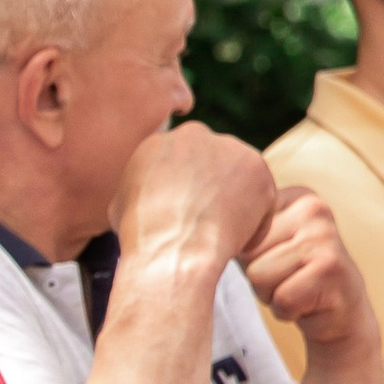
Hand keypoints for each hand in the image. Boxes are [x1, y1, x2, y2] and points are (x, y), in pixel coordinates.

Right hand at [111, 119, 275, 285]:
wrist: (173, 248)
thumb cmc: (143, 236)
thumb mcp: (121, 205)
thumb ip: (139, 188)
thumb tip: (142, 196)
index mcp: (158, 142)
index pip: (180, 160)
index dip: (186, 188)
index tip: (186, 210)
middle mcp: (194, 135)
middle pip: (211, 162)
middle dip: (213, 188)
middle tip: (207, 221)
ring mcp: (228, 148)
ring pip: (239, 177)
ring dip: (235, 204)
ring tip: (221, 236)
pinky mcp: (257, 167)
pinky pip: (262, 198)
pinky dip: (254, 224)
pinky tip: (237, 244)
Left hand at [245, 183, 376, 354]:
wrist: (341, 314)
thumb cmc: (291, 276)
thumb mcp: (262, 245)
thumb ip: (237, 229)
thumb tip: (192, 226)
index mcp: (293, 195)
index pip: (236, 225)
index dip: (245, 253)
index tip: (271, 258)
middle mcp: (313, 207)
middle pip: (245, 250)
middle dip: (257, 274)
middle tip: (286, 277)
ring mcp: (326, 236)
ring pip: (258, 275)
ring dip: (271, 293)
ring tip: (295, 288)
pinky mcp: (332, 269)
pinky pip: (281, 298)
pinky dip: (287, 310)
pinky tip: (306, 303)